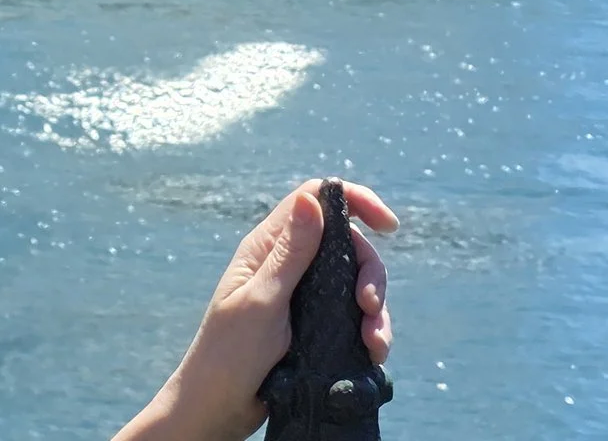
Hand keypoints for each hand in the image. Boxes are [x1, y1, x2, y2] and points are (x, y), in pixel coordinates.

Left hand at [113, 179, 395, 440]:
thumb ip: (290, 253)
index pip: (314, 201)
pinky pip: (353, 316)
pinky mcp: (315, 325)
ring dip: (374, 310)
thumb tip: (311, 200)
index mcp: (268, 247)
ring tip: (374, 343)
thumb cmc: (229, 354)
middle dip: (369, 272)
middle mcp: (288, 265)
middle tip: (368, 306)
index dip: (355, 202)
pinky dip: (369, 331)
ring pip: (355, 283)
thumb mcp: (262, 301)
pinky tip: (373, 352)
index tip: (388, 225)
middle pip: (347, 245)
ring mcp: (303, 295)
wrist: (220, 407)